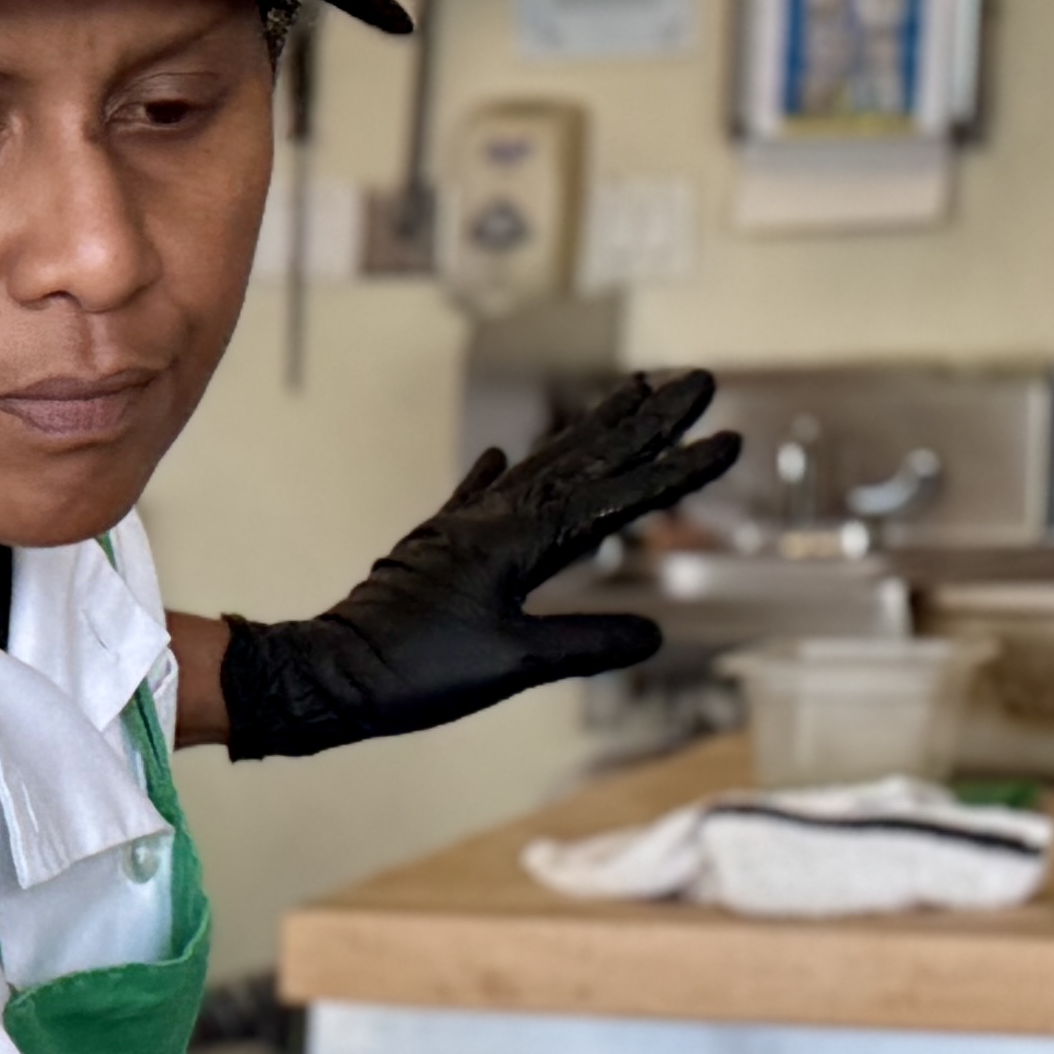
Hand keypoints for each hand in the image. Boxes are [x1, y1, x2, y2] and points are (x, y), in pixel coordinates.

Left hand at [212, 369, 740, 760]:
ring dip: (589, 430)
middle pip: (584, 458)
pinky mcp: (435, 545)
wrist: (328, 676)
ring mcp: (462, 526)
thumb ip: (583, 645)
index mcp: (518, 539)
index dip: (674, 470)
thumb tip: (652, 632)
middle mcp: (493, 517)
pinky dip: (502, 473)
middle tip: (696, 378)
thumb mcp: (513, 666)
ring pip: (541, 465)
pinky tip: (505, 453)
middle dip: (645, 420)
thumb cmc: (414, 674)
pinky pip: (481, 494)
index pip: (614, 495)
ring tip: (630, 393)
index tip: (726, 437)